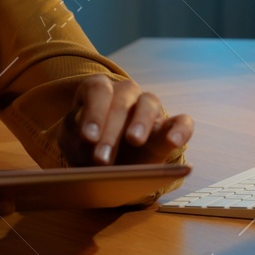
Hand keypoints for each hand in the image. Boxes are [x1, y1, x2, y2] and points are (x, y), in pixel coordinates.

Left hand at [58, 74, 193, 166]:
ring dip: (141, 122)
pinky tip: (174, 141)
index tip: (88, 137)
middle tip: (101, 158)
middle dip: (110, 130)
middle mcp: (125, 92)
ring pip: (150, 103)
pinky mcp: (168, 126)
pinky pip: (182, 121)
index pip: (97, 90)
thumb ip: (75, 138)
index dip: (93, 112)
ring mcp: (149, 107)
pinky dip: (180, 129)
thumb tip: (84, 141)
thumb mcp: (72, 142)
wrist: (103, 164)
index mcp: (98, 89)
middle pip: (121, 100)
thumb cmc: (85, 148)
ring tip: (134, 141)